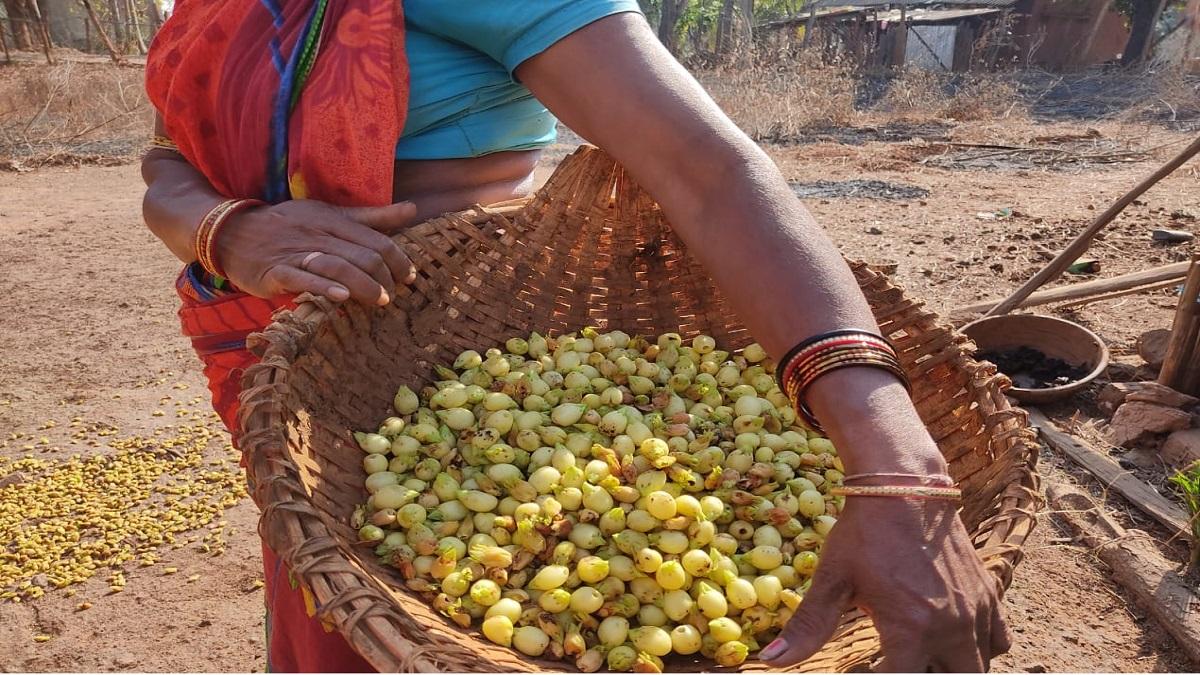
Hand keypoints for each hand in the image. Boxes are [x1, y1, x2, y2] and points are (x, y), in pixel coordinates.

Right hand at [213, 199, 418, 304]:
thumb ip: (372, 217)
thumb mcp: (330, 215)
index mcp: (333, 219)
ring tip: (380, 300)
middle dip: (385, 277)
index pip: (376, 240)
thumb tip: (412, 210)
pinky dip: (323, 288)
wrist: (232, 232)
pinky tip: (342, 298)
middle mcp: (317, 234)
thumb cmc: (288, 226)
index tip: (409, 277)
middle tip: (393, 295)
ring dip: (364, 285)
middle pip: (362, 255)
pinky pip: (302, 278)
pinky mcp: (275, 271)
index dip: (398, 260)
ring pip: (338, 266)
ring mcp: (296, 252)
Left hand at [760, 493, 1010, 670]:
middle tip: (896, 660)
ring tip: (919, 655)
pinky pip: (998, 640)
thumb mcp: (833, 578)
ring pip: (976, 667)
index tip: (862, 669)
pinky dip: (980, 649)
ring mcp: (975, 611)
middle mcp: (951, 626)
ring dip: (949, 667)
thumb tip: (772, 660)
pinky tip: (951, 639)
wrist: (906, 485)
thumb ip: (808, 626)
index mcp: (911, 628)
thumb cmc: (863, 532)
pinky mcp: (988, 594)